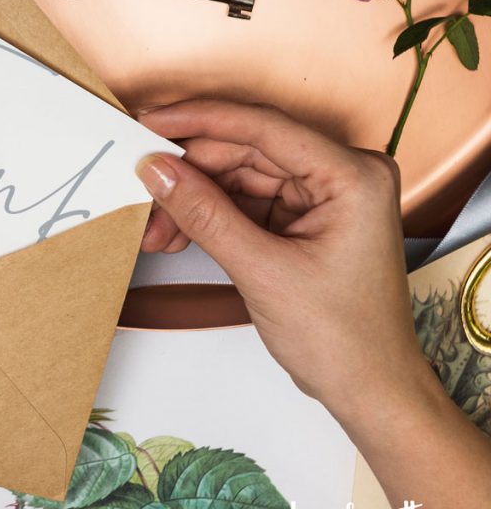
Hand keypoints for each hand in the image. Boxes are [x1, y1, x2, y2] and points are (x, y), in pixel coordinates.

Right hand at [135, 100, 426, 410]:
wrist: (367, 387)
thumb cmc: (343, 337)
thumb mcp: (263, 271)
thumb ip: (205, 215)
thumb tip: (158, 171)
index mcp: (351, 175)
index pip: (263, 128)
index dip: (200, 121)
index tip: (151, 122)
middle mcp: (340, 174)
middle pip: (245, 152)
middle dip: (188, 174)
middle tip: (140, 189)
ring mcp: (321, 196)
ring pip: (237, 178)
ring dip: (192, 200)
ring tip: (154, 229)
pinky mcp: (302, 218)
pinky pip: (242, 202)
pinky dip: (207, 217)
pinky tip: (175, 233)